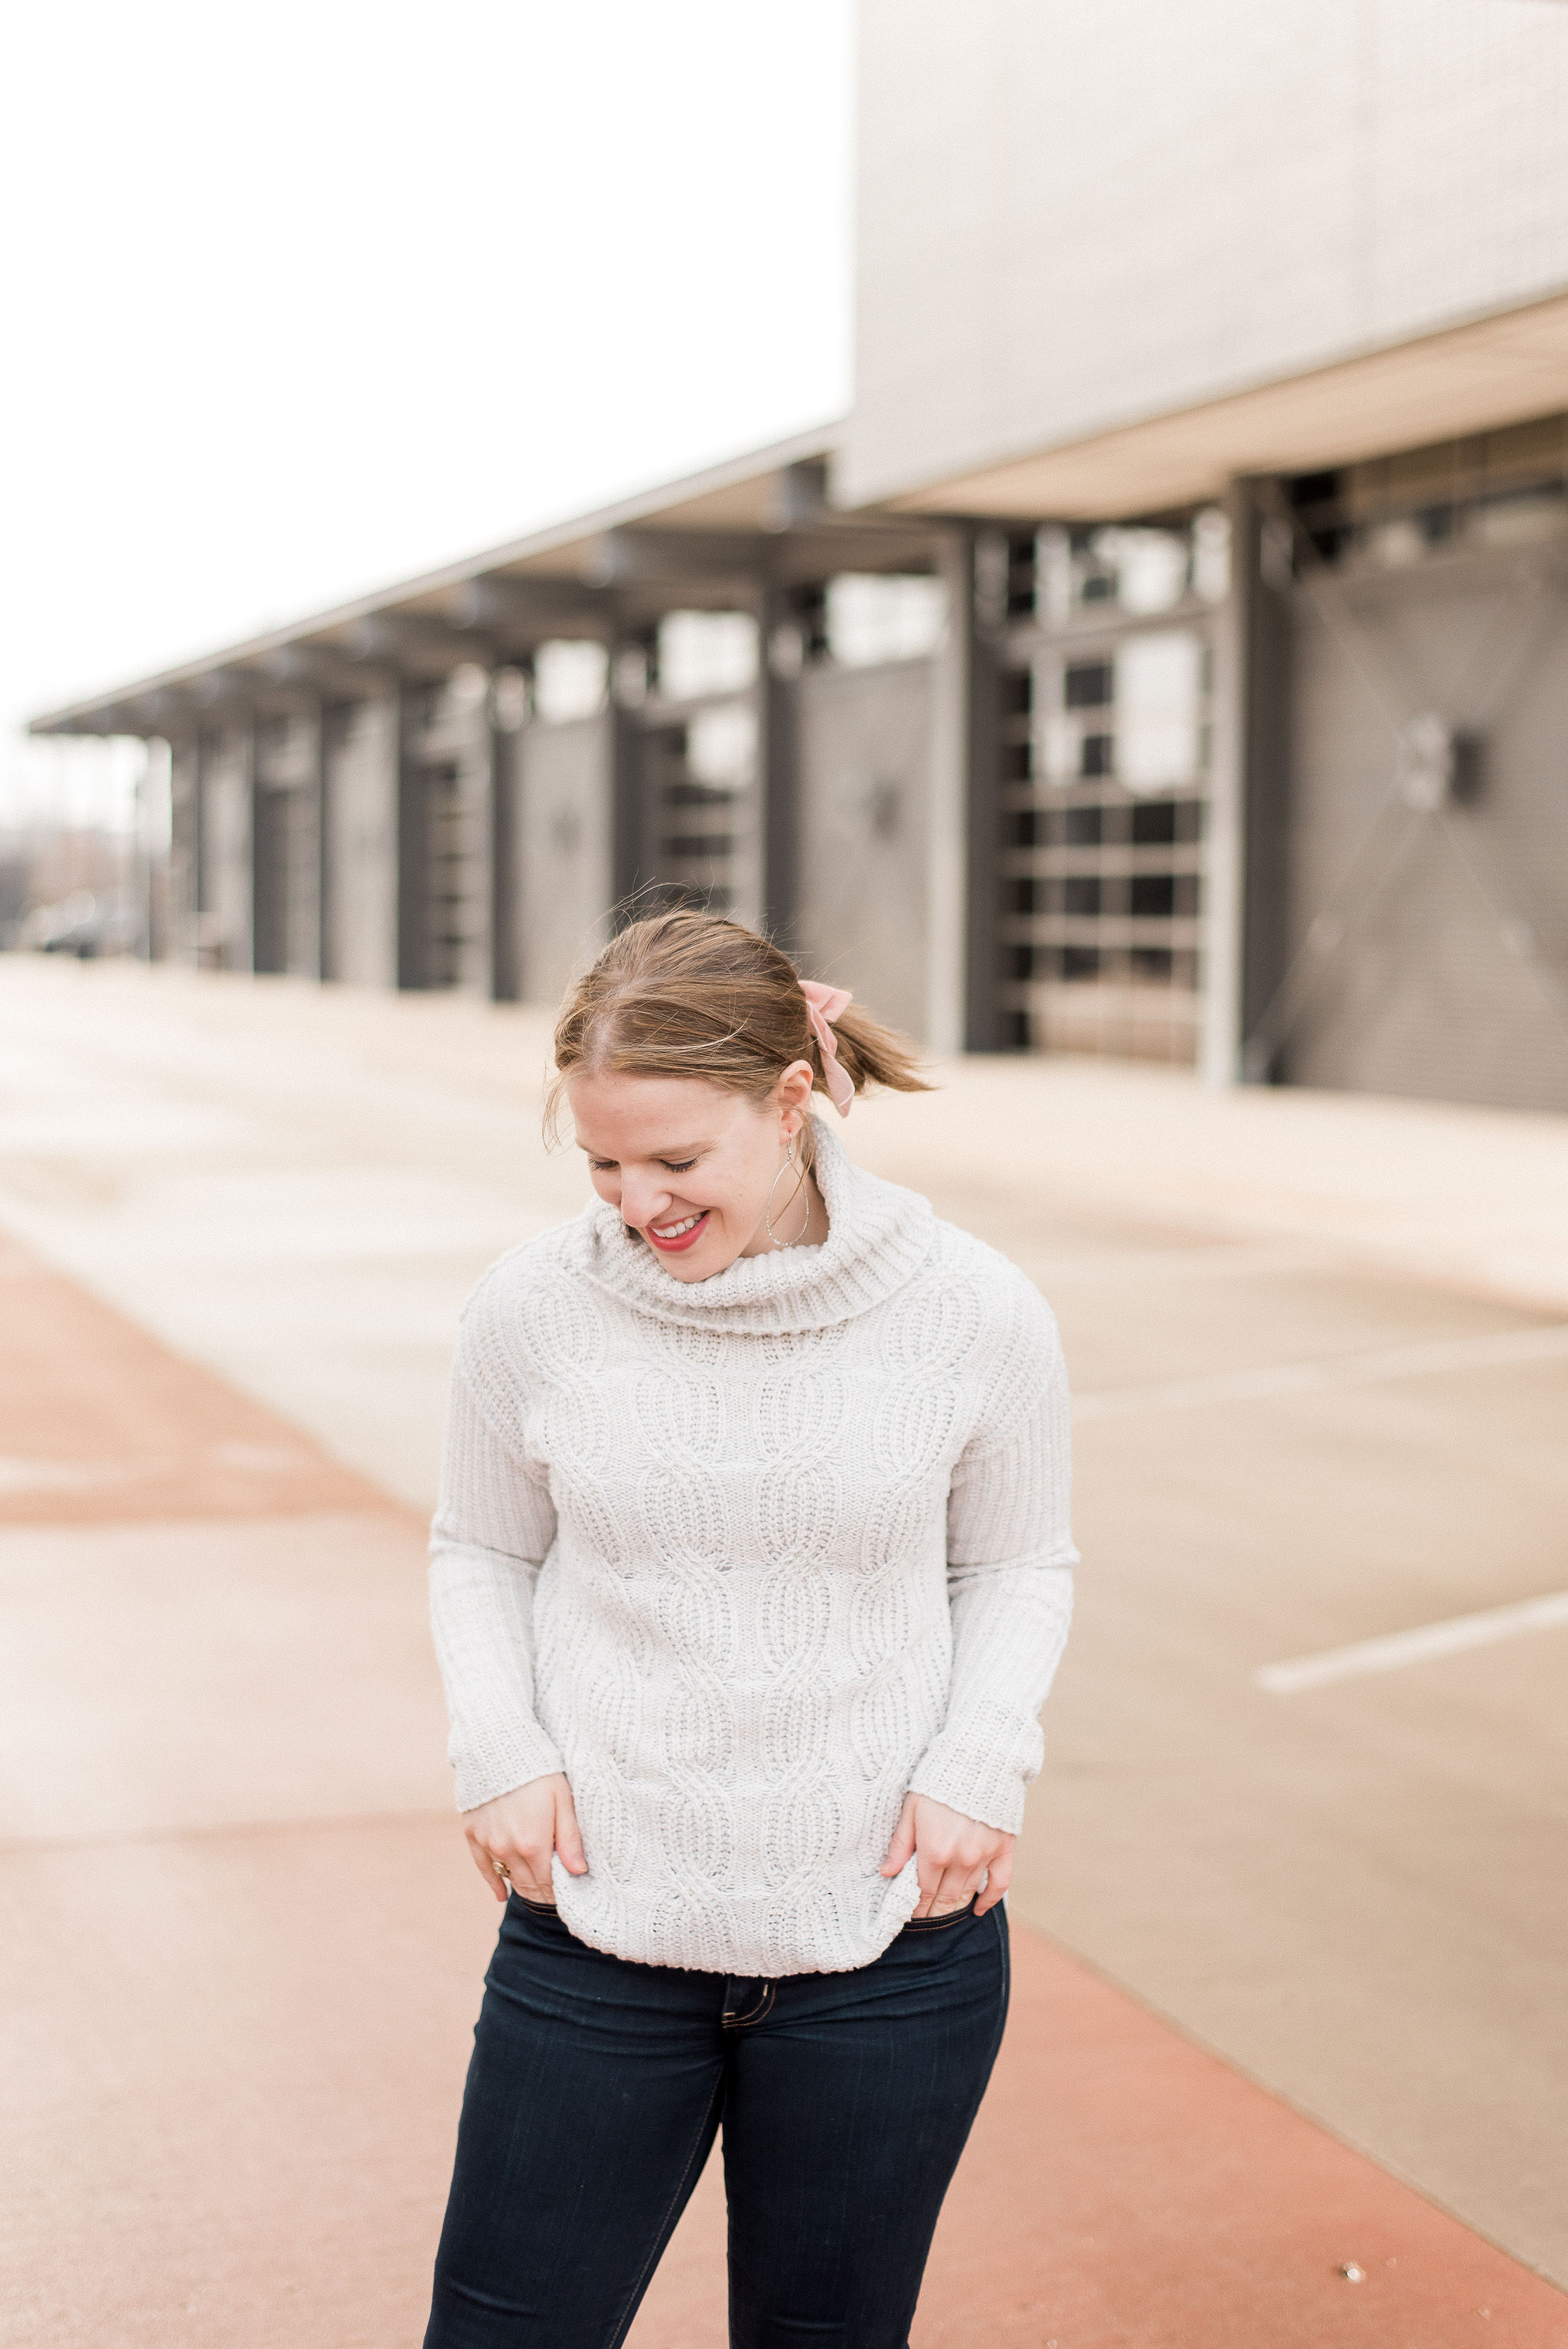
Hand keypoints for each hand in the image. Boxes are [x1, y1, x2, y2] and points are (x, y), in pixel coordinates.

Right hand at [462, 1773, 586, 1905]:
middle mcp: (508, 1849)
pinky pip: (483, 1868)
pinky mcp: (472, 1834)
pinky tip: (501, 1894)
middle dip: (543, 1893)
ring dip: (523, 1886)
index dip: (559, 1891)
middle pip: (529, 1884)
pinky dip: (493, 1882)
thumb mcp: (562, 1799)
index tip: (569, 1894)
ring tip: (536, 1892)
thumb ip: (570, 1838)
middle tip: (555, 1897)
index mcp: (533, 1843)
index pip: (549, 1883)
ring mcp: (488, 1843)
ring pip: (508, 1877)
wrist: (496, 1746)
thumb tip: (579, 1872)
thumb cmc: (538, 1769)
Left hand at [880, 1792, 1013, 1918]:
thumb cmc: (938, 1779)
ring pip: (968, 1894)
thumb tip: (886, 1873)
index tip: (909, 1914)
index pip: (922, 1892)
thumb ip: (900, 1844)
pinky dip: (989, 1901)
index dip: (915, 1907)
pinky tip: (978, 1909)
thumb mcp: (911, 1808)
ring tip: (943, 1913)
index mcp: (934, 1851)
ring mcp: (984, 1856)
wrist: (980, 1757)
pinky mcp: (1004, 1849)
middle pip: (945, 1899)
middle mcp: (960, 1859)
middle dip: (932, 1912)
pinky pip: (999, 1884)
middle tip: (924, 1918)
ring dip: (954, 1907)